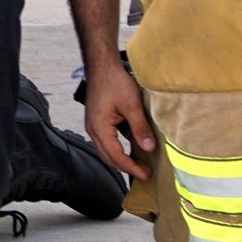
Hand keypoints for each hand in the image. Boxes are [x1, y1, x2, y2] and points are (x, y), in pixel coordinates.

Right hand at [81, 57, 153, 180]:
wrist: (102, 67)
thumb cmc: (115, 83)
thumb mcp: (132, 105)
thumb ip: (140, 128)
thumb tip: (149, 148)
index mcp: (100, 128)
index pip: (116, 156)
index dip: (132, 167)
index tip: (146, 174)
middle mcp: (92, 130)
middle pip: (108, 157)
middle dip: (126, 167)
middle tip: (145, 173)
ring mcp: (92, 126)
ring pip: (105, 151)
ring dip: (121, 160)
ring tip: (139, 164)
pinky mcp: (96, 121)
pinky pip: (105, 143)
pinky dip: (117, 150)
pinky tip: (129, 150)